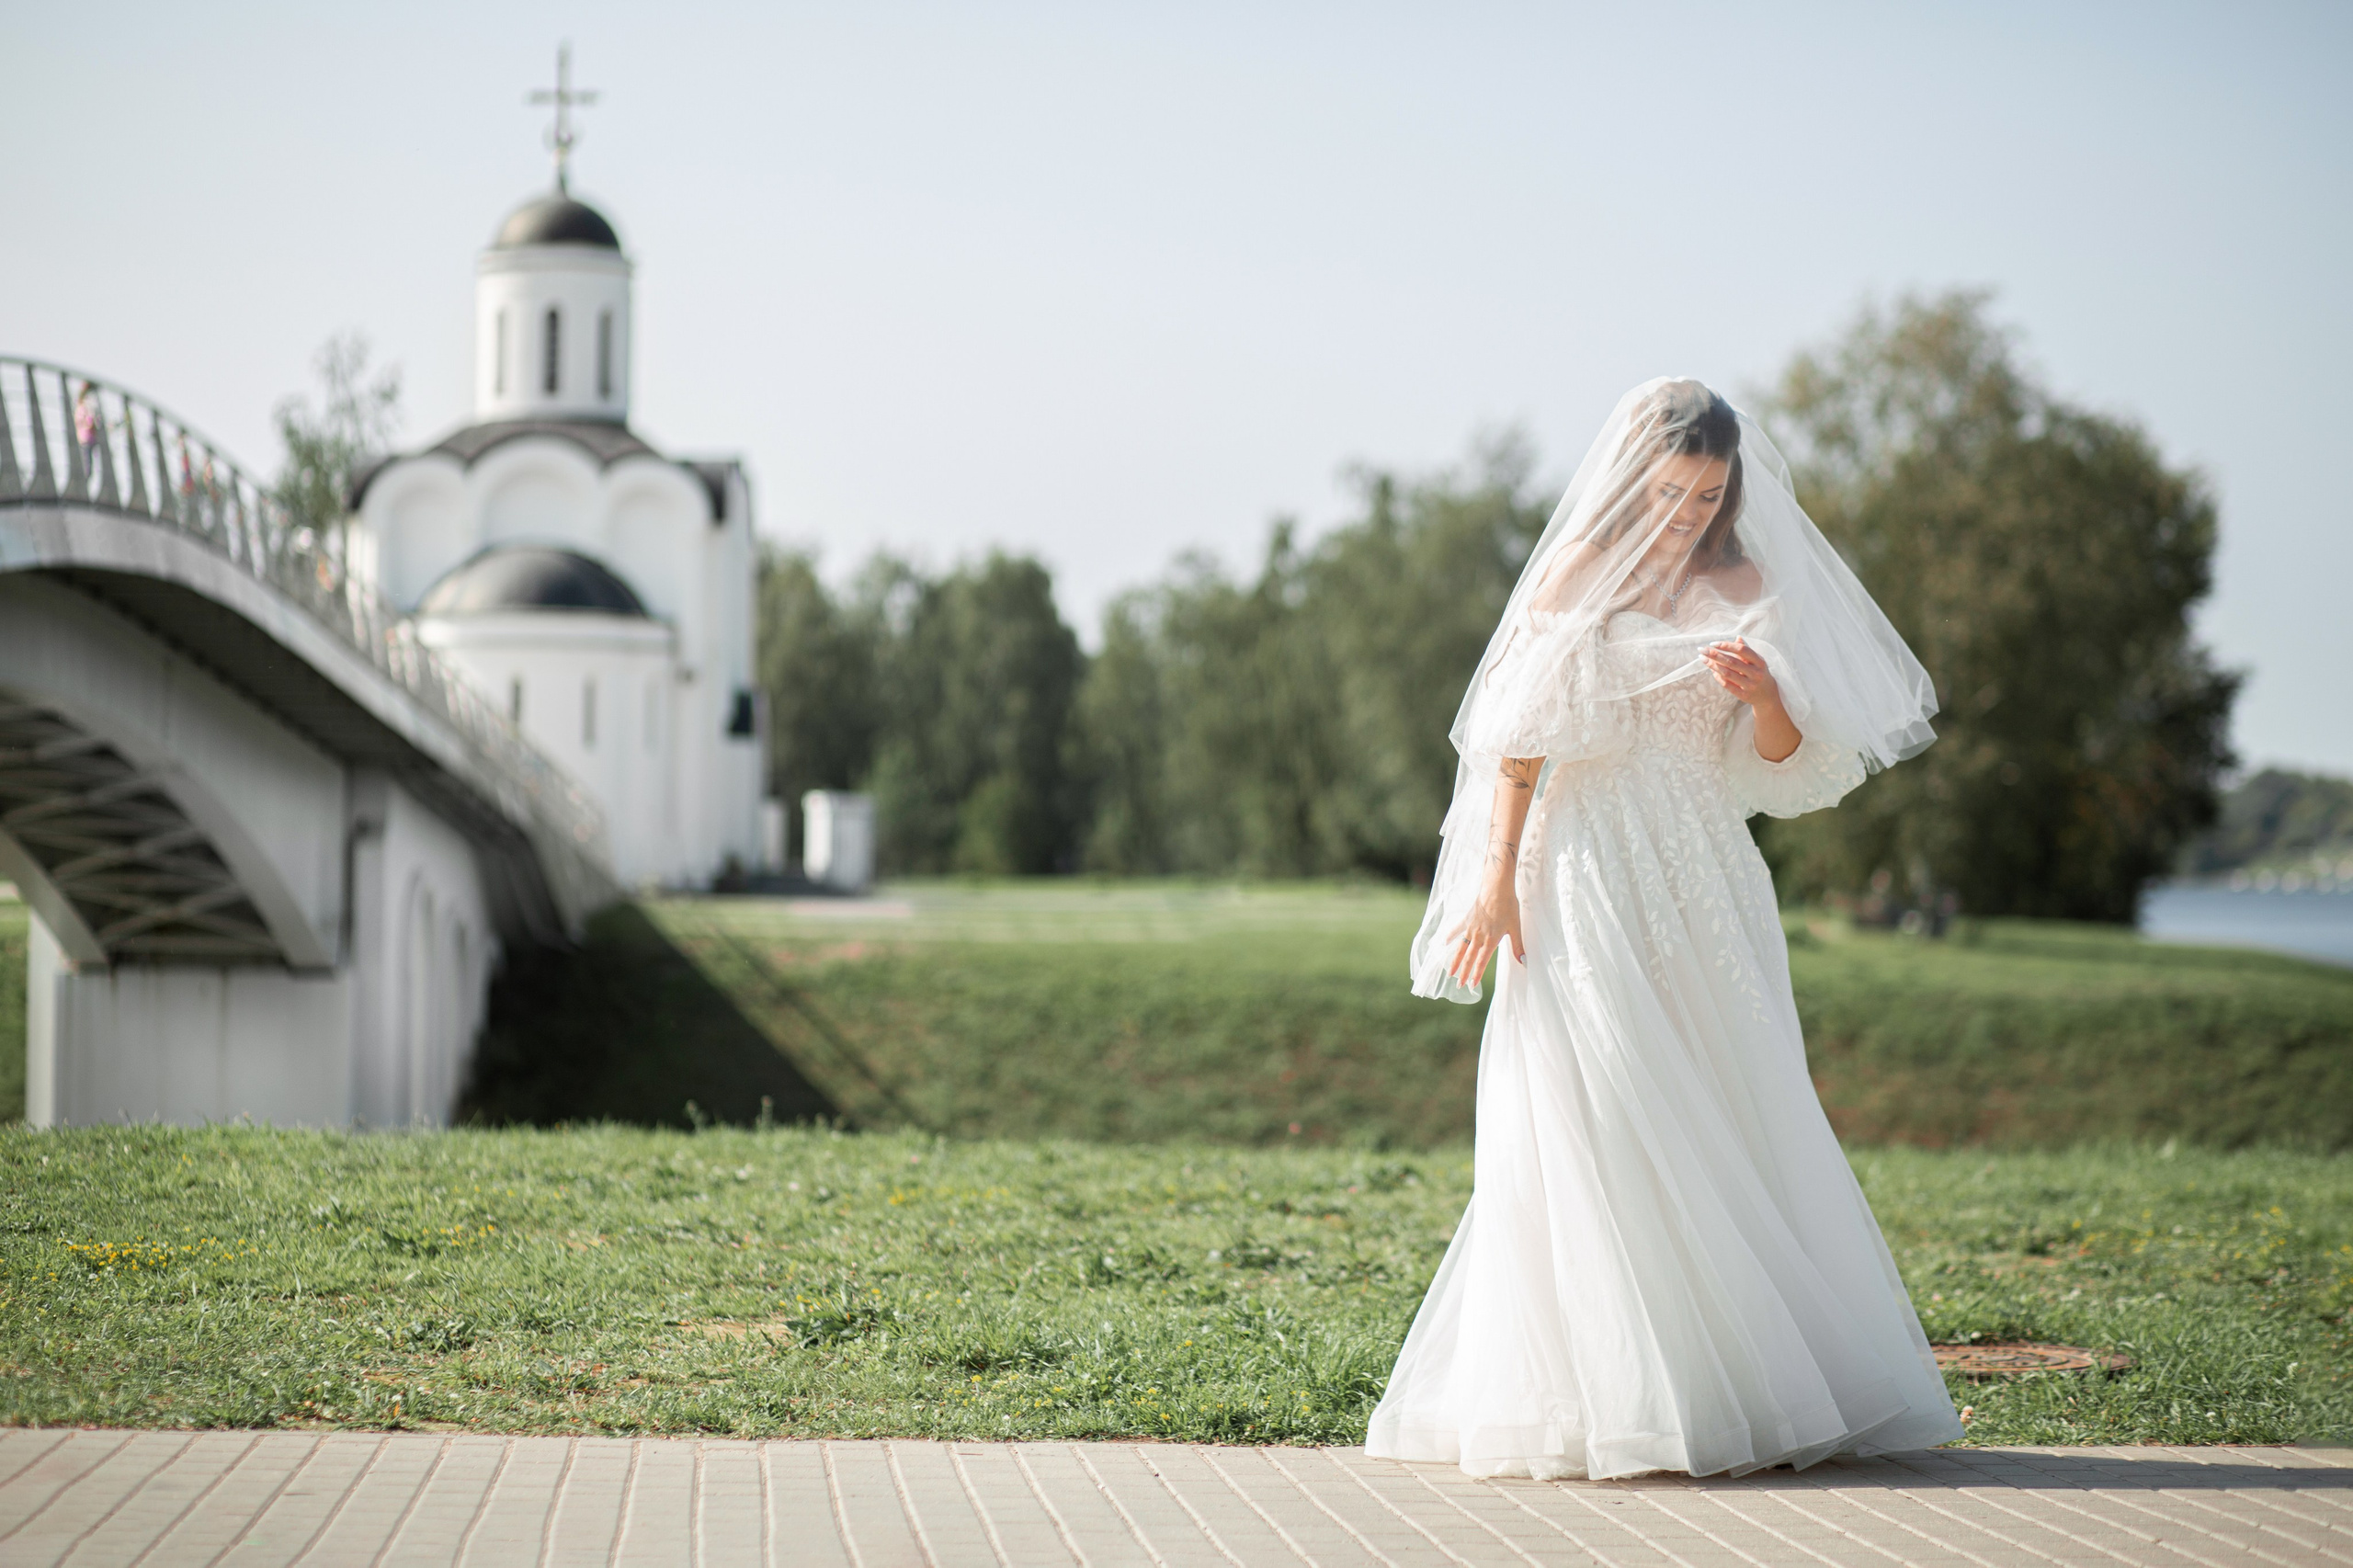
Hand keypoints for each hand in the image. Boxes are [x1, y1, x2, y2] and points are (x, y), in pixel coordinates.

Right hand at [1444, 873, 1524, 987]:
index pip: (1481, 962)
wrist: (1497, 888)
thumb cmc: (1508, 906)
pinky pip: (1456, 930)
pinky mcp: (1467, 918)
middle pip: (1469, 958)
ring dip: (1455, 961)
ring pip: (1461, 948)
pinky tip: (1444, 943)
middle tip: (1459, 986)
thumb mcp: (1516, 927)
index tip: (1471, 985)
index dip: (1476, 974)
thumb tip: (1524, 962)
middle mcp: (1478, 936)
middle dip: (1464, 973)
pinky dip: (1451, 936)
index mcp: (1491, 940)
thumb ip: (1517, 946)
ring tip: (1449, 972)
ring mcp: (1471, 927)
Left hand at [1703, 638, 1780, 709]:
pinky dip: (1718, 677)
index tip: (1713, 643)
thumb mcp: (1756, 661)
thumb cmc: (1759, 673)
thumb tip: (1737, 637)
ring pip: (1728, 673)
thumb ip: (1746, 650)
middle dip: (1715, 655)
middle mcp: (1756, 673)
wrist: (1768, 695)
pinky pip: (1727, 685)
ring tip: (1703, 659)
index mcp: (1759, 662)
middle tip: (1702, 650)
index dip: (1727, 645)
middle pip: (1732, 661)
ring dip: (1713, 665)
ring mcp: (1750, 685)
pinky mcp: (1744, 695)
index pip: (1742, 650)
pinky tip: (1712, 671)